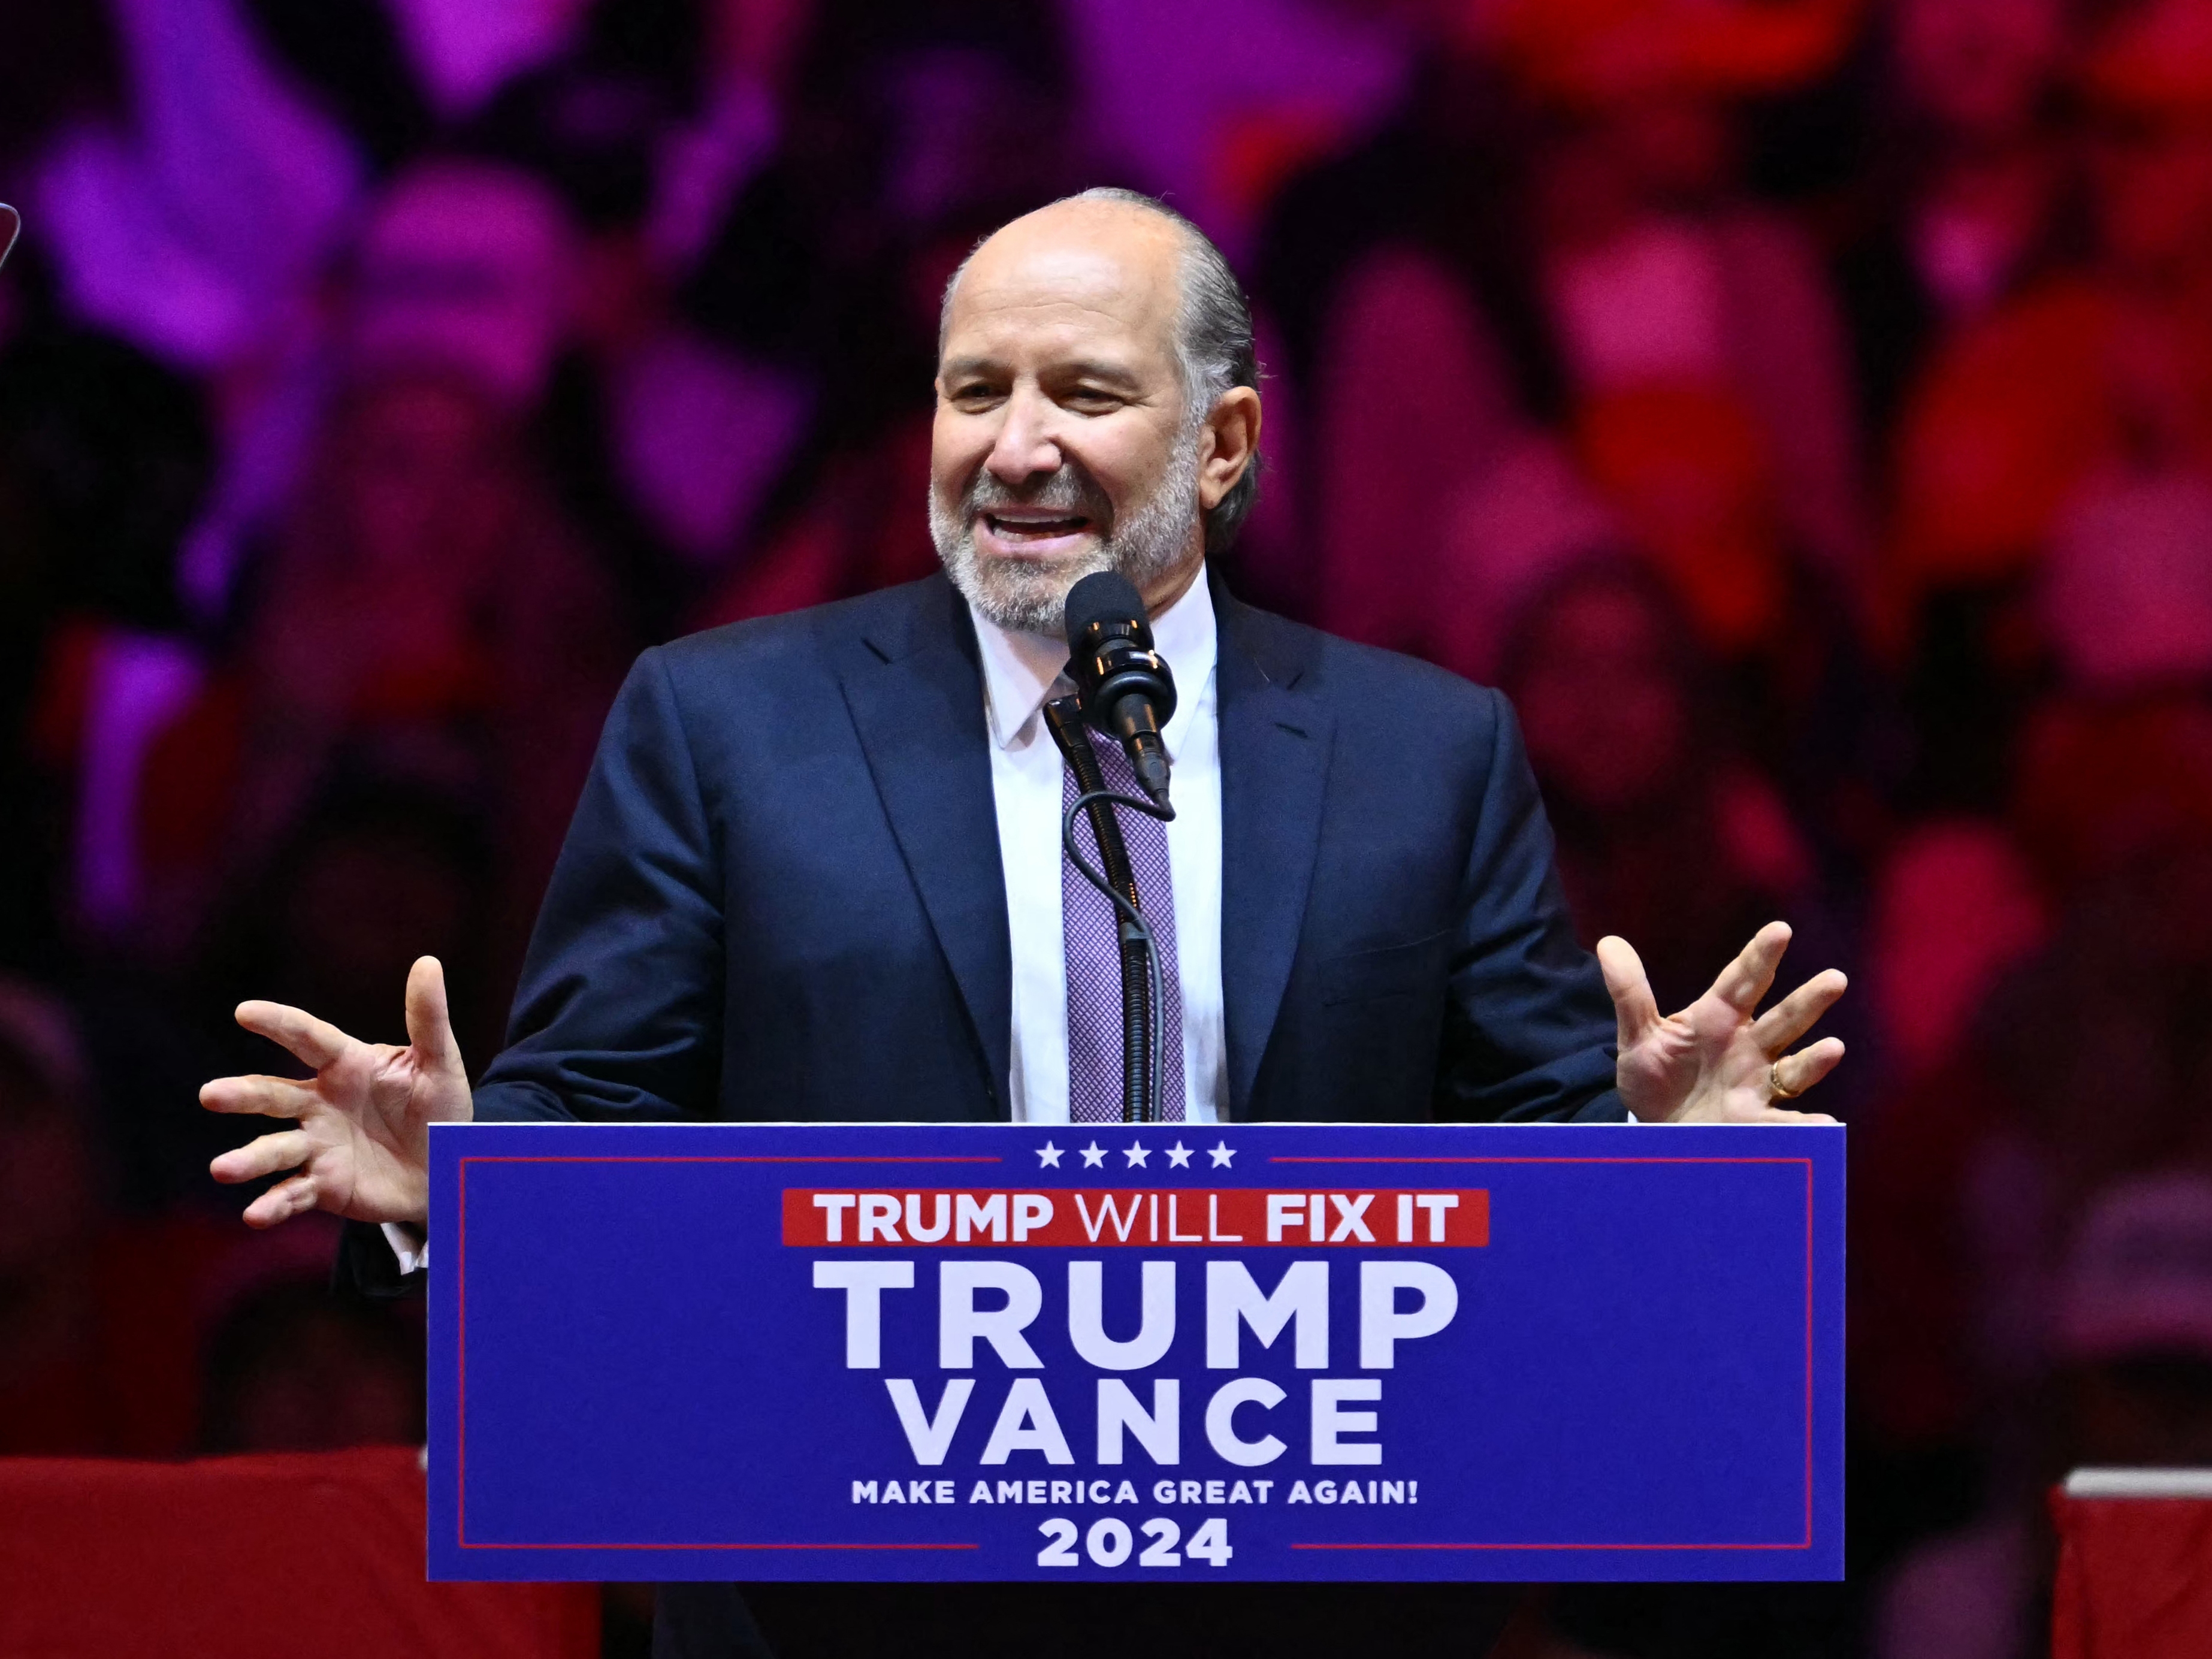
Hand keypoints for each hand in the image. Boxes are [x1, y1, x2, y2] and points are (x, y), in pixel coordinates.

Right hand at [200, 956, 471, 1226]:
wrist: (446, 1167)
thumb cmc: (439, 1107)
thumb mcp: (440, 1064)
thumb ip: (428, 1018)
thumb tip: (427, 962)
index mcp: (346, 1066)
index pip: (309, 1039)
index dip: (279, 1024)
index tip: (245, 1012)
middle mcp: (320, 1104)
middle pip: (274, 1095)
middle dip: (242, 1094)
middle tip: (209, 1095)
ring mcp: (317, 1145)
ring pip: (275, 1150)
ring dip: (248, 1160)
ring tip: (222, 1168)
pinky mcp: (322, 1185)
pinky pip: (293, 1194)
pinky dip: (272, 1205)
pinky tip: (254, 1215)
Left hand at [1598, 921, 1845, 1123]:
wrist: (1655, 1129)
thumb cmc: (1655, 1075)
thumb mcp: (1638, 1035)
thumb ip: (1630, 993)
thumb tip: (1607, 943)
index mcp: (1718, 1018)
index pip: (1742, 982)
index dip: (1760, 957)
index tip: (1780, 930)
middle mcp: (1747, 1047)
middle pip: (1782, 1020)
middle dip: (1807, 1001)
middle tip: (1835, 979)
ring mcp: (1756, 1084)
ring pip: (1793, 1068)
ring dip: (1815, 1060)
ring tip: (1834, 1048)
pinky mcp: (1756, 1122)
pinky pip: (1784, 1123)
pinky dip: (1804, 1127)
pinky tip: (1823, 1128)